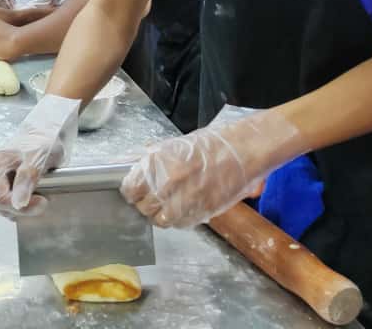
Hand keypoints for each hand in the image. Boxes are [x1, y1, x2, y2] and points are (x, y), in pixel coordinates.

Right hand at [0, 94, 79, 218]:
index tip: (43, 201)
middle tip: (45, 199)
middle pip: (1, 206)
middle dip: (24, 208)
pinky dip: (26, 206)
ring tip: (41, 194)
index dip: (21, 206)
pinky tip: (37, 196)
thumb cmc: (41, 142)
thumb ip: (26, 178)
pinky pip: (13, 206)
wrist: (46, 136)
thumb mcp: (37, 157)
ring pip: (7, 209)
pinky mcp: (5, 188)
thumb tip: (18, 202)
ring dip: (25, 208)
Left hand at [120, 108, 300, 227]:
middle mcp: (166, 183)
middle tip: (153, 199)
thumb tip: (133, 168)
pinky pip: (180, 224)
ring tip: (169, 206)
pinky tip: (184, 208)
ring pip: (160, 220)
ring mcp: (183, 200)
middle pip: (143, 207)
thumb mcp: (172, 146)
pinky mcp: (201, 212)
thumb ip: (152, 161)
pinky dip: (179, 220)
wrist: (241, 151)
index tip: (135, 192)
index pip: (130, 189)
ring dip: (162, 215)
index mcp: (156, 163)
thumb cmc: (208, 145)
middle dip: (146, 204)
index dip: (132, 192)